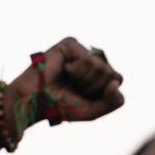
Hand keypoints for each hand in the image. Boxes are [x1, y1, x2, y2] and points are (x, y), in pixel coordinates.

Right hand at [7, 37, 123, 138]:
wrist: (36, 101)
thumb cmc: (63, 106)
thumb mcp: (94, 110)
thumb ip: (114, 101)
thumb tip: (115, 83)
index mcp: (102, 76)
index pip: (118, 79)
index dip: (104, 92)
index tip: (85, 96)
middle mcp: (94, 61)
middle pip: (111, 73)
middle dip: (93, 86)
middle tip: (74, 87)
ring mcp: (83, 51)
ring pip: (101, 66)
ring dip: (83, 79)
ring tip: (68, 79)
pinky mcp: (71, 44)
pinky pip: (88, 58)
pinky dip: (77, 70)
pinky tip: (64, 69)